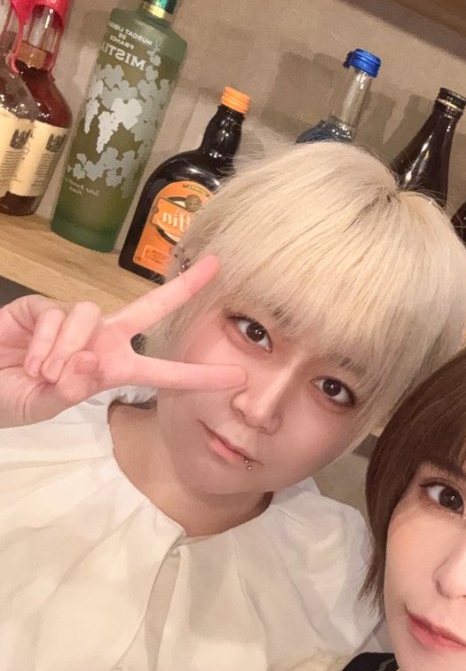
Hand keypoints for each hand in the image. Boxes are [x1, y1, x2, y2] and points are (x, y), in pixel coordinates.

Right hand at [0, 256, 244, 427]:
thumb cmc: (13, 395)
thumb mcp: (47, 403)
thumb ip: (71, 389)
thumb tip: (90, 359)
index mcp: (113, 368)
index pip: (163, 372)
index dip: (199, 376)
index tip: (238, 376)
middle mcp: (100, 339)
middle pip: (149, 308)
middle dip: (182, 288)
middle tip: (215, 267)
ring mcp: (73, 320)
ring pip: (91, 316)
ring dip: (67, 351)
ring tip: (46, 374)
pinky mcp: (44, 306)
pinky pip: (58, 316)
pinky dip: (44, 344)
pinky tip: (29, 360)